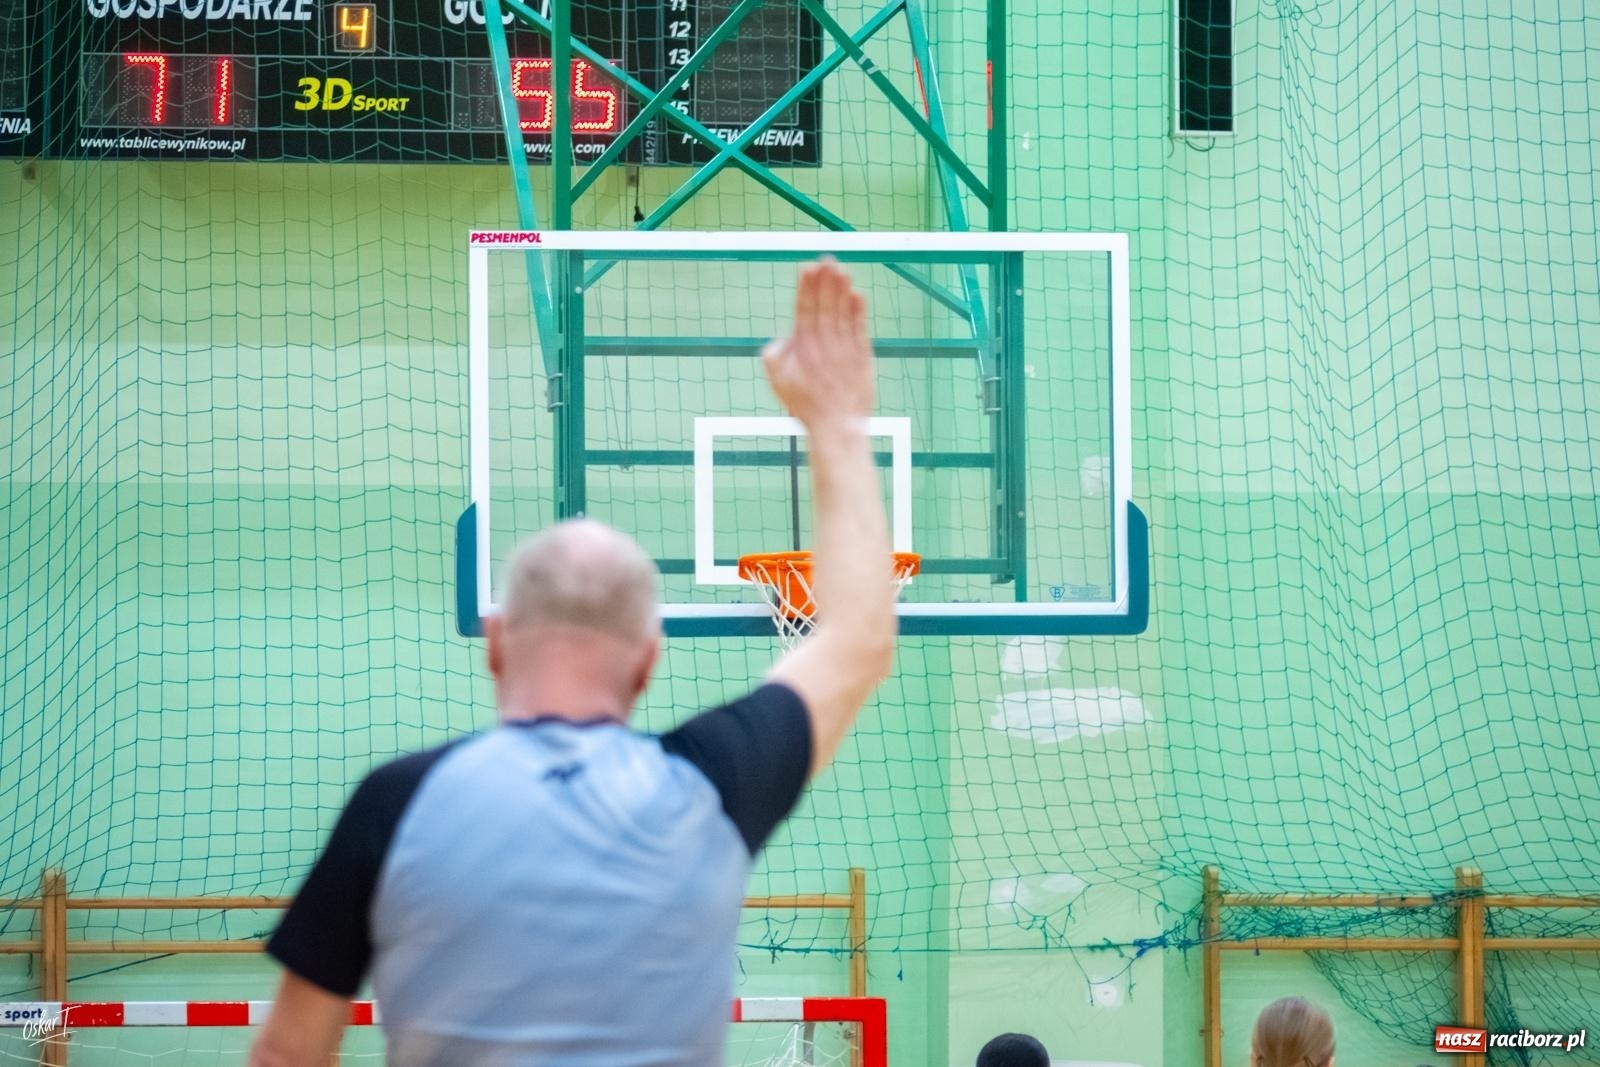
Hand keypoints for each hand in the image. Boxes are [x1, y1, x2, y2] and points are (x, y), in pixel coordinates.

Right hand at [762, 257, 874, 428]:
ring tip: (840, 269)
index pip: (804, 310)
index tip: (807, 268)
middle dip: (824, 281)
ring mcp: (844, 349)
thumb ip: (774, 358)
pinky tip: (857, 294)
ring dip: (841, 289)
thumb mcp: (779, 383)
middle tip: (826, 259)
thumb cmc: (806, 406)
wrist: (837, 426)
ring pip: (842, 312)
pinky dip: (858, 310)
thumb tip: (779, 339)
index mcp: (803, 349)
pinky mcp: (862, 356)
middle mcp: (824, 345)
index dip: (806, 288)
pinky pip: (859, 327)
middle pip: (824, 306)